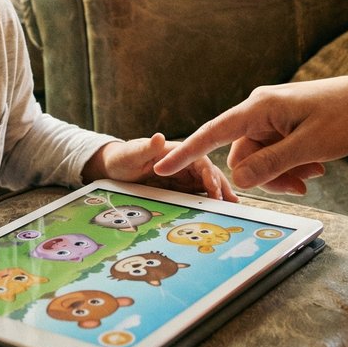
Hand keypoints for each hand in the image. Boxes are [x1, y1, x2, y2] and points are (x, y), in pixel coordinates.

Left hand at [87, 133, 237, 200]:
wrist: (113, 169)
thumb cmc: (121, 158)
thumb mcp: (131, 154)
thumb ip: (146, 148)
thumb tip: (159, 136)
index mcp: (176, 152)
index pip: (199, 160)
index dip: (209, 174)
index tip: (214, 189)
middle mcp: (184, 164)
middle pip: (208, 174)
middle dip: (221, 187)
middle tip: (232, 203)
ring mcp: (183, 176)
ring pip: (207, 185)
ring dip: (220, 194)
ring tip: (233, 208)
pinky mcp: (180, 187)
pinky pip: (197, 194)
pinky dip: (209, 201)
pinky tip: (219, 210)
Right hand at [154, 76, 347, 194]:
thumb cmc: (347, 117)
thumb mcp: (309, 147)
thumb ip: (271, 165)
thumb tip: (237, 180)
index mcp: (259, 107)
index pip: (213, 133)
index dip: (186, 152)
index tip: (160, 167)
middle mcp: (259, 109)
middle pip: (242, 156)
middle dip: (268, 175)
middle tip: (304, 184)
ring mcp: (272, 117)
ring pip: (260, 159)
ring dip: (283, 173)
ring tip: (314, 173)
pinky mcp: (284, 125)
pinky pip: (274, 153)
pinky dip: (291, 165)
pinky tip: (314, 166)